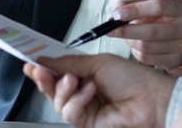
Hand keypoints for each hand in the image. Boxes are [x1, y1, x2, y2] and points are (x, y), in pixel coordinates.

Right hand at [24, 54, 174, 127]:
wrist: (151, 99)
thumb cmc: (132, 78)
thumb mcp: (97, 63)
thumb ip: (69, 63)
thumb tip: (45, 60)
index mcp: (87, 75)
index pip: (59, 73)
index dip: (44, 68)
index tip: (31, 62)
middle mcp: (83, 93)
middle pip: (53, 90)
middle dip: (44, 79)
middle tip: (38, 70)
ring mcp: (85, 110)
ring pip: (58, 103)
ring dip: (64, 89)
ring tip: (76, 80)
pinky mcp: (87, 124)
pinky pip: (70, 113)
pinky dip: (77, 101)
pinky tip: (89, 92)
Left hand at [110, 0, 181, 73]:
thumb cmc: (165, 19)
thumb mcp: (153, 6)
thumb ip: (134, 4)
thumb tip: (116, 10)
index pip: (158, 7)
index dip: (136, 10)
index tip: (118, 14)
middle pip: (151, 31)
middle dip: (126, 30)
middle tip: (111, 30)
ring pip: (146, 46)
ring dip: (130, 41)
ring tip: (127, 36)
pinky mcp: (175, 61)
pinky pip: (147, 58)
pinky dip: (135, 52)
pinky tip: (136, 46)